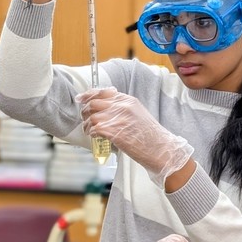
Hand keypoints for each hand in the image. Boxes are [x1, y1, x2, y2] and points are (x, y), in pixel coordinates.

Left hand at [77, 87, 192, 186]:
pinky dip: (92, 133)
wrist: (160, 149)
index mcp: (128, 100)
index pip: (103, 92)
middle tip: (85, 120)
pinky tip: (95, 137)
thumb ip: (122, 108)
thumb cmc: (150, 136)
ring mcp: (118, 119)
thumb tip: (105, 109)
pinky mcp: (114, 132)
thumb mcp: (138, 114)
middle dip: (85, 112)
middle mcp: (122, 107)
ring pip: (92, 117)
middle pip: (94, 103)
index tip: (80, 99)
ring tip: (90, 131)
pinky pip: (95, 129)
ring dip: (87, 125)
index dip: (88, 95)